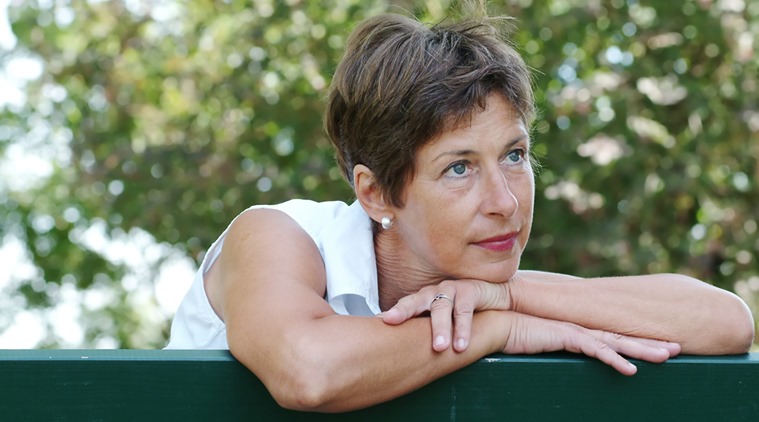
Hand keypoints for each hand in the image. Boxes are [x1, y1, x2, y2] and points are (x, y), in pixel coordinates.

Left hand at [382, 279, 509, 351]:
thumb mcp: (441, 321)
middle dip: (404, 312)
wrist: (493, 299)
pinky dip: (463, 329)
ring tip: (439, 348)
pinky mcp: (469, 290)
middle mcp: (433, 292)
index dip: (392, 312)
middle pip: (415, 301)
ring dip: (440, 329)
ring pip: (441, 308)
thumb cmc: (460, 313)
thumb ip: (424, 330)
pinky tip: (461, 345)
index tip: (380, 321)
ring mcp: (451, 289)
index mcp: (423, 299)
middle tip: (393, 323)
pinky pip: (464, 311)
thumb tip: (398, 352)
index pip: (404, 305)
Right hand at [503, 312, 681, 375]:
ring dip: (643, 350)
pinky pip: (596, 351)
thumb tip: (555, 348)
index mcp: (577, 329)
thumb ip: (551, 341)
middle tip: (677, 348)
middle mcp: (581, 328)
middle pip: (623, 336)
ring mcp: (575, 331)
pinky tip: (631, 371)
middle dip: (651, 342)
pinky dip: (615, 360)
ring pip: (617, 342)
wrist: (494, 321)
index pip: (612, 335)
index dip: (635, 339)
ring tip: (668, 357)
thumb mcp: (539, 339)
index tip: (657, 344)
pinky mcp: (566, 336)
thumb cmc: (511, 331)